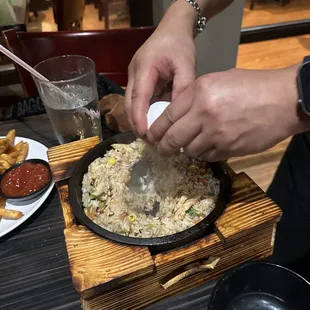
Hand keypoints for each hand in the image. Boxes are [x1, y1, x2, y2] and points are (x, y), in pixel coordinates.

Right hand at [125, 2, 196, 136]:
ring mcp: (134, 76)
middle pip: (130, 103)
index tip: (144, 134)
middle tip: (149, 140)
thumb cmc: (179, 45)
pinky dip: (144, 112)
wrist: (173, 28)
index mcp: (144, 67)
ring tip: (151, 135)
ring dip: (138, 119)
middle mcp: (134, 73)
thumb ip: (183, 87)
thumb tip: (180, 114)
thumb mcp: (186, 65)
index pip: (138, 97)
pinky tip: (153, 122)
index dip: (139, 118)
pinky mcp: (138, 80)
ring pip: (132, 103)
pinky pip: (139, 99)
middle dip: (136, 123)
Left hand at [147, 65, 304, 160]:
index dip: (156, 130)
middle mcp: (204, 114)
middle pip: (173, 139)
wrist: (284, 100)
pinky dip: (205, 153)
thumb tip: (179, 114)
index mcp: (199, 92)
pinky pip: (207, 157)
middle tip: (162, 150)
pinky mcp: (229, 149)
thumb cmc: (252, 85)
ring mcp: (216, 134)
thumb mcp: (219, 80)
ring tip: (195, 142)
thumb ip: (195, 97)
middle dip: (164, 147)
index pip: (167, 116)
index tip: (152, 137)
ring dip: (189, 149)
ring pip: (190, 151)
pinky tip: (212, 145)